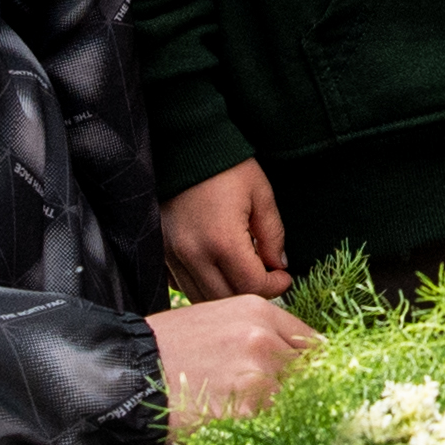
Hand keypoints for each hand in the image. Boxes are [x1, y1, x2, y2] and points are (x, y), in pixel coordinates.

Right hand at [152, 292, 320, 432]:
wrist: (128, 371)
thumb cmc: (168, 348)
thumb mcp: (218, 321)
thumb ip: (259, 334)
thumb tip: (291, 358)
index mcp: (258, 312)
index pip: (313, 343)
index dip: (310, 366)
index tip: (307, 380)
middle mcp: (263, 339)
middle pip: (309, 373)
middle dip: (295, 390)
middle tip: (268, 400)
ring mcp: (257, 375)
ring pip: (293, 401)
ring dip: (276, 410)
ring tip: (243, 411)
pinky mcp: (246, 410)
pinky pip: (272, 423)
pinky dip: (259, 428)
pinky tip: (233, 422)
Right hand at [162, 158, 291, 302]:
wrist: (184, 144)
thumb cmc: (226, 166)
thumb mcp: (261, 194)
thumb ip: (273, 234)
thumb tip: (279, 264)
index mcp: (221, 240)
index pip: (252, 286)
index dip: (275, 286)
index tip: (284, 276)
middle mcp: (192, 253)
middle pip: (227, 299)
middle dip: (253, 294)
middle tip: (267, 278)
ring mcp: (172, 254)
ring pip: (203, 297)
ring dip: (228, 294)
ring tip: (244, 274)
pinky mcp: (161, 251)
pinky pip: (182, 284)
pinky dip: (202, 285)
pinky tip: (216, 269)